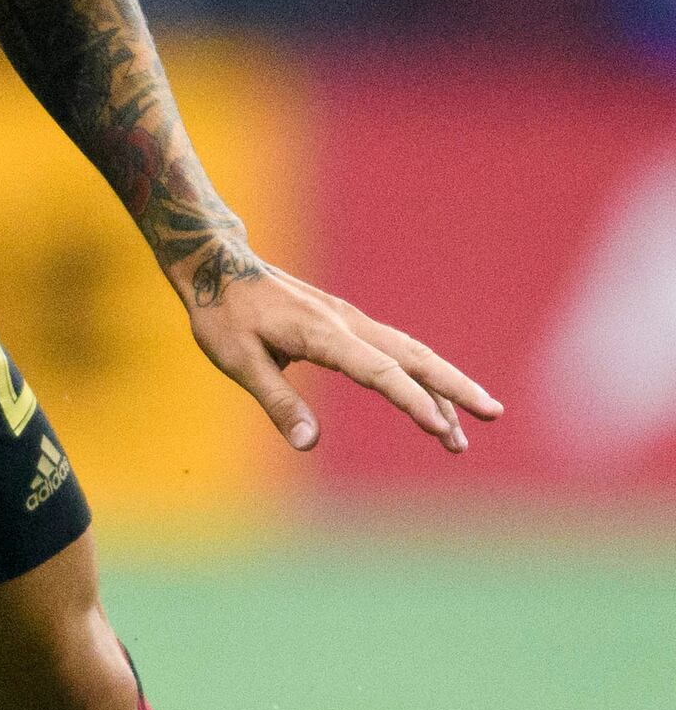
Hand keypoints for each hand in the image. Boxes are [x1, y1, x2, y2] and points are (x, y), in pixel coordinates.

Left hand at [185, 260, 500, 455]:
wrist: (216, 264)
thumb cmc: (222, 314)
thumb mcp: (237, 360)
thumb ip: (276, 401)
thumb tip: (309, 445)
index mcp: (320, 333)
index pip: (378, 371)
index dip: (411, 401)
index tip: (439, 430)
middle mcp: (346, 323)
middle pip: (413, 357)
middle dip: (454, 389)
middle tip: (492, 416)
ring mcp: (349, 321)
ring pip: (409, 354)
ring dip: (441, 389)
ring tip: (462, 435)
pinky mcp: (345, 324)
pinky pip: (393, 352)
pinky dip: (417, 378)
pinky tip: (428, 404)